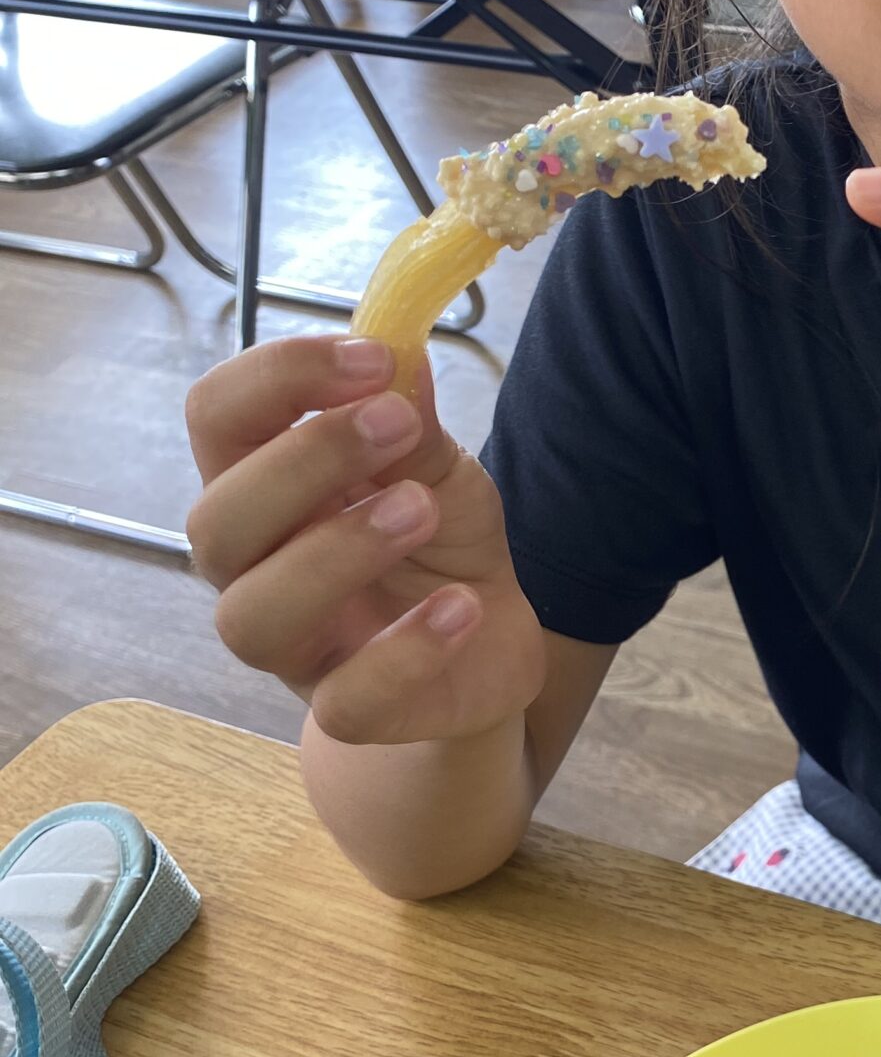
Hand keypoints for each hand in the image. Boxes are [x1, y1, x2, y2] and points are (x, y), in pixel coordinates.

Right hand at [186, 335, 546, 746]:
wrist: (489, 639)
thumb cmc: (436, 538)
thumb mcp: (436, 465)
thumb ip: (410, 417)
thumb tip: (400, 346)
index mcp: (262, 484)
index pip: (215, 418)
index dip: (277, 378)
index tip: (371, 357)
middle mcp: (254, 567)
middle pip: (214, 522)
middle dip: (302, 462)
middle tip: (399, 421)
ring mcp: (294, 648)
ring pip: (253, 617)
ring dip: (337, 552)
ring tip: (420, 509)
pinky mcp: (351, 710)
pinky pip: (347, 701)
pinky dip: (406, 651)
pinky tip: (462, 607)